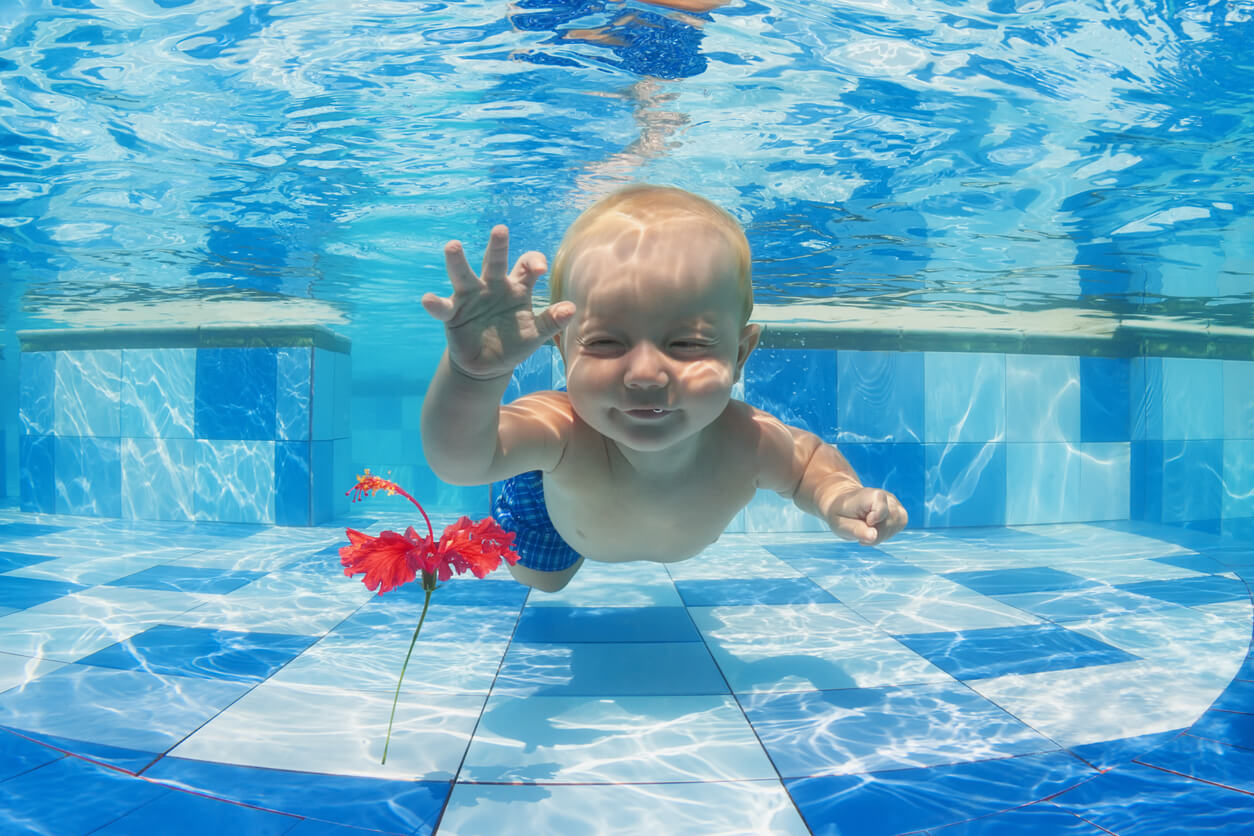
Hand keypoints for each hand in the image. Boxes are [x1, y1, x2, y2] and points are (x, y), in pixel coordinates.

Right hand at [421, 225, 575, 380]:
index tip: (538, 270)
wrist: (488, 365)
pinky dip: (434, 304)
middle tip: (500, 230)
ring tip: (453, 246)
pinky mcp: (452, 313)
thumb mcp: (536, 334)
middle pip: (494, 261)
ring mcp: (470, 297)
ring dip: (458, 261)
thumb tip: (571, 308)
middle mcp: (492, 285)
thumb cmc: (514, 343)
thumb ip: (552, 321)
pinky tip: (428, 299)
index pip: (526, 265)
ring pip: (463, 274)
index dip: (533, 262)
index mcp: (517, 287)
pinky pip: (442, 306)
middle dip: (498, 246)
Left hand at [825, 487, 907, 545]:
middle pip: (891, 521)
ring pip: (897, 524)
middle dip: (877, 534)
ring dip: (882, 534)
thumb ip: (857, 530)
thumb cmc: (841, 514)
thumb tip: (874, 536)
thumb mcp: (841, 524)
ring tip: (867, 530)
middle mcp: (887, 496)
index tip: (864, 522)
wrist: (844, 504)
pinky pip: (899, 525)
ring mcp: (895, 503)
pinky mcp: (899, 510)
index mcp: (871, 495)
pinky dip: (887, 532)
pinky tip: (875, 529)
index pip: (882, 510)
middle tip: (861, 533)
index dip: (874, 522)